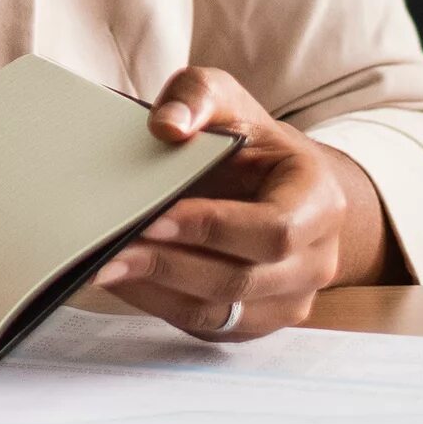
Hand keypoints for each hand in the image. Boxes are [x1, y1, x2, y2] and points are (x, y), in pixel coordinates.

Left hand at [95, 65, 393, 339]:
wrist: (272, 184)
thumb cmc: (246, 140)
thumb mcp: (224, 100)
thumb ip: (196, 97)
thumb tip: (169, 125)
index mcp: (320, 202)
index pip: (275, 230)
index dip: (214, 228)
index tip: (154, 218)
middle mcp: (316, 260)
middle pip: (244, 280)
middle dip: (171, 265)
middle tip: (110, 250)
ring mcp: (289, 299)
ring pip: (222, 312)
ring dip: (158, 291)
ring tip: (103, 267)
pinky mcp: (254, 321)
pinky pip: (205, 326)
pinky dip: (158, 305)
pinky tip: (119, 280)